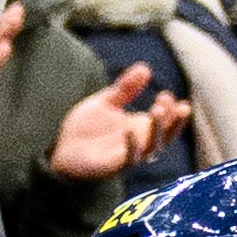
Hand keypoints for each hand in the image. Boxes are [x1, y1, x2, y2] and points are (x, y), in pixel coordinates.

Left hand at [48, 64, 186, 185]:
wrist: (61, 150)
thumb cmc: (87, 129)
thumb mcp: (107, 102)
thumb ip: (125, 88)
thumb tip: (145, 69)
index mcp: (140, 128)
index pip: (166, 121)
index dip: (172, 110)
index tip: (167, 95)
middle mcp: (139, 144)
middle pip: (165, 135)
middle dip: (173, 121)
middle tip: (175, 105)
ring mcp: (128, 156)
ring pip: (151, 147)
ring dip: (157, 130)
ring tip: (157, 112)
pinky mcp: (113, 167)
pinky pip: (128, 160)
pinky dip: (132, 147)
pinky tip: (130, 132)